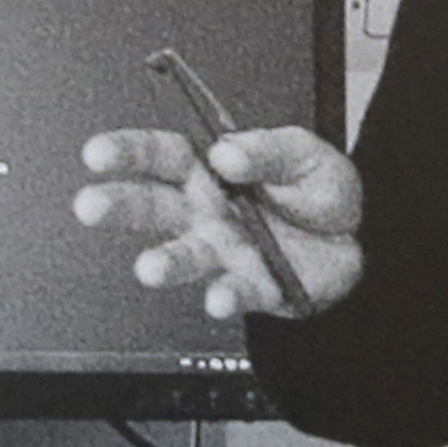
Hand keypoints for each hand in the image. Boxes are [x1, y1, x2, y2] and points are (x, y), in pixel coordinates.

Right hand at [73, 123, 366, 319]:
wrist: (356, 240)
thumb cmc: (317, 191)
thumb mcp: (303, 152)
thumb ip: (268, 149)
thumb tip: (228, 151)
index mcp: (211, 170)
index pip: (161, 155)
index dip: (127, 152)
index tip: (98, 154)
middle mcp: (205, 213)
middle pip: (152, 205)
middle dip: (118, 204)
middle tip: (91, 206)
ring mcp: (223, 252)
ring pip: (183, 256)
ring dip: (165, 262)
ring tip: (150, 267)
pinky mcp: (251, 286)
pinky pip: (234, 292)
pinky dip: (225, 297)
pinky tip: (220, 297)